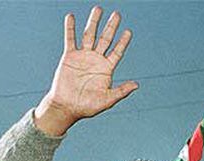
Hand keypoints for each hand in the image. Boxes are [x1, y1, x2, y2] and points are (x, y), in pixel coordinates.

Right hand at [35, 6, 137, 135]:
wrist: (66, 107)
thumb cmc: (87, 107)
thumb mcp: (107, 100)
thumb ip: (121, 91)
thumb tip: (136, 85)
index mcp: (106, 69)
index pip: (117, 52)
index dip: (123, 42)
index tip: (128, 32)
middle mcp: (96, 60)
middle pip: (105, 39)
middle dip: (111, 27)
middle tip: (117, 14)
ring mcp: (83, 56)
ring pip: (90, 35)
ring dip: (94, 22)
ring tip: (98, 9)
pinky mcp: (69, 56)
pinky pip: (70, 39)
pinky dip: (70, 28)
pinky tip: (71, 17)